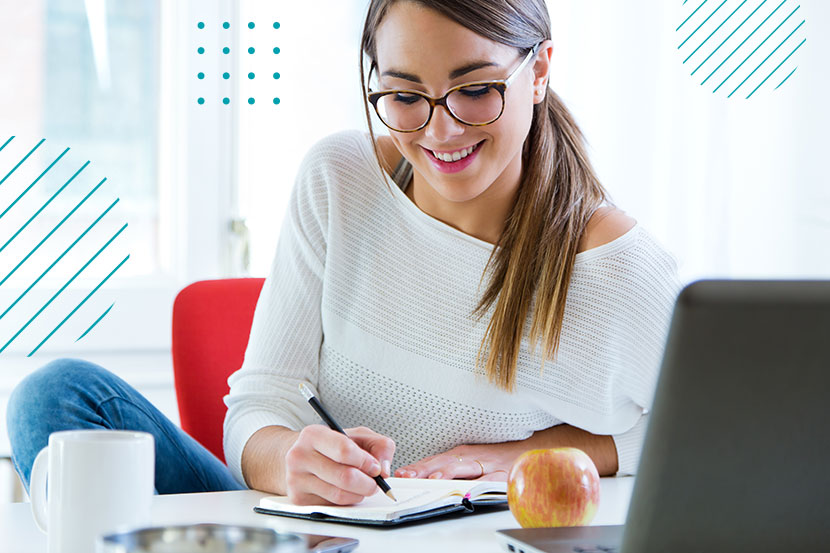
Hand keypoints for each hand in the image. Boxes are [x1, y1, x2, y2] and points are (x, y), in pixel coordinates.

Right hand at [284, 425, 394, 505]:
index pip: (344, 450)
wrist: (300, 457)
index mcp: (313, 435)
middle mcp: (300, 456)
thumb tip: (384, 469)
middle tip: (374, 482)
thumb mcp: (356, 435)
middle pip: (344, 477)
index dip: (366, 462)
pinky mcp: (299, 499)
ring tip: (361, 486)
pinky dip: (346, 501)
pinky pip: (332, 506)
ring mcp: (296, 479)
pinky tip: (347, 491)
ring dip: (358, 494)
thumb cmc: (330, 446)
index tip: (375, 467)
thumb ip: (378, 444)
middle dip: (367, 483)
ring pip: (339, 495)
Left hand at [394, 444, 512, 481]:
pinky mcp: (502, 474)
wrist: (527, 450)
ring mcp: (486, 464)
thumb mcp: (469, 460)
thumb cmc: (495, 458)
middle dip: (424, 470)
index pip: (434, 460)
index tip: (401, 473)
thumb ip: (449, 468)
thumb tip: (422, 477)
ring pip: (464, 468)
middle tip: (408, 476)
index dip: (417, 467)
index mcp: (461, 454)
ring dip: (447, 473)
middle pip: (444, 462)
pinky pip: (490, 480)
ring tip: (434, 480)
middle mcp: (471, 457)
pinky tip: (469, 490)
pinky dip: (479, 484)